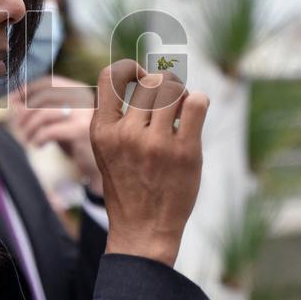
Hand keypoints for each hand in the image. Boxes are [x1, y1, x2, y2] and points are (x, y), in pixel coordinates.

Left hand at [7, 76, 102, 194]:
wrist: (101, 168)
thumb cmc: (77, 142)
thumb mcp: (60, 121)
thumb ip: (41, 108)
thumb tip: (13, 100)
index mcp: (81, 91)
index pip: (50, 82)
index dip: (28, 89)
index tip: (13, 100)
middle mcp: (85, 98)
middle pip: (44, 96)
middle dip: (25, 110)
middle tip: (17, 126)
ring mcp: (85, 114)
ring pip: (44, 113)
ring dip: (29, 126)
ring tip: (27, 138)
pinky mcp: (82, 132)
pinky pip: (49, 131)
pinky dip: (38, 138)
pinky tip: (38, 145)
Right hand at [90, 59, 208, 266]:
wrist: (143, 230)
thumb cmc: (129, 186)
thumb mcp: (108, 150)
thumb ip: (118, 117)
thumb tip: (145, 76)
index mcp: (102, 131)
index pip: (111, 75)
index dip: (131, 68)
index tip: (141, 78)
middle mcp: (125, 134)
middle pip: (150, 82)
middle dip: (163, 87)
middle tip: (169, 105)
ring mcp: (155, 144)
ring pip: (172, 90)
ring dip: (181, 96)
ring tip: (181, 113)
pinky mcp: (184, 152)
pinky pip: (196, 103)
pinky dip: (198, 101)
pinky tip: (192, 116)